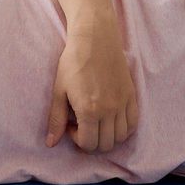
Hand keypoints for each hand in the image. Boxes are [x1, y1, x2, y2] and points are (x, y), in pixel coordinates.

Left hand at [45, 24, 138, 152]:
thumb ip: (56, 119)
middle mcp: (109, 110)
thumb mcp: (59, 91)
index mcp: (89, 110)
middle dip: (91, 141)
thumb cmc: (73, 62)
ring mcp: (123, 103)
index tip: (71, 125)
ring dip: (107, 136)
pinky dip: (123, 129)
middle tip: (82, 125)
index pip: (88, 144)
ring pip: (121, 137)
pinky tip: (111, 119)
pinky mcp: (131, 96)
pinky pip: (133, 124)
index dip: (77, 140)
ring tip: (96, 122)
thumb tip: (50, 143)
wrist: (95, 39)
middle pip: (105, 145)